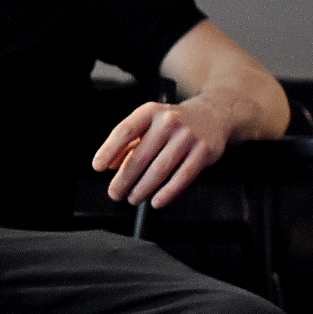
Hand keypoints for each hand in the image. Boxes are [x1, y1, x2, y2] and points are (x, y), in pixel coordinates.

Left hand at [93, 98, 242, 209]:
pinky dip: (168, 192)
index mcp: (150, 112)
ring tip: (133, 198)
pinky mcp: (204, 151)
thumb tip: (110, 164)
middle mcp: (169, 122)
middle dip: (124, 179)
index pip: (124, 131)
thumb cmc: (175, 123)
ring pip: (160, 169)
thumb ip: (129, 143)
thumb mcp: (149, 124)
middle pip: (140, 156)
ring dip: (143, 188)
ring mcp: (188, 136)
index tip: (98, 167)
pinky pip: (183, 176)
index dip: (109, 150)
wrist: (214, 114)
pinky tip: (157, 201)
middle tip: (115, 193)